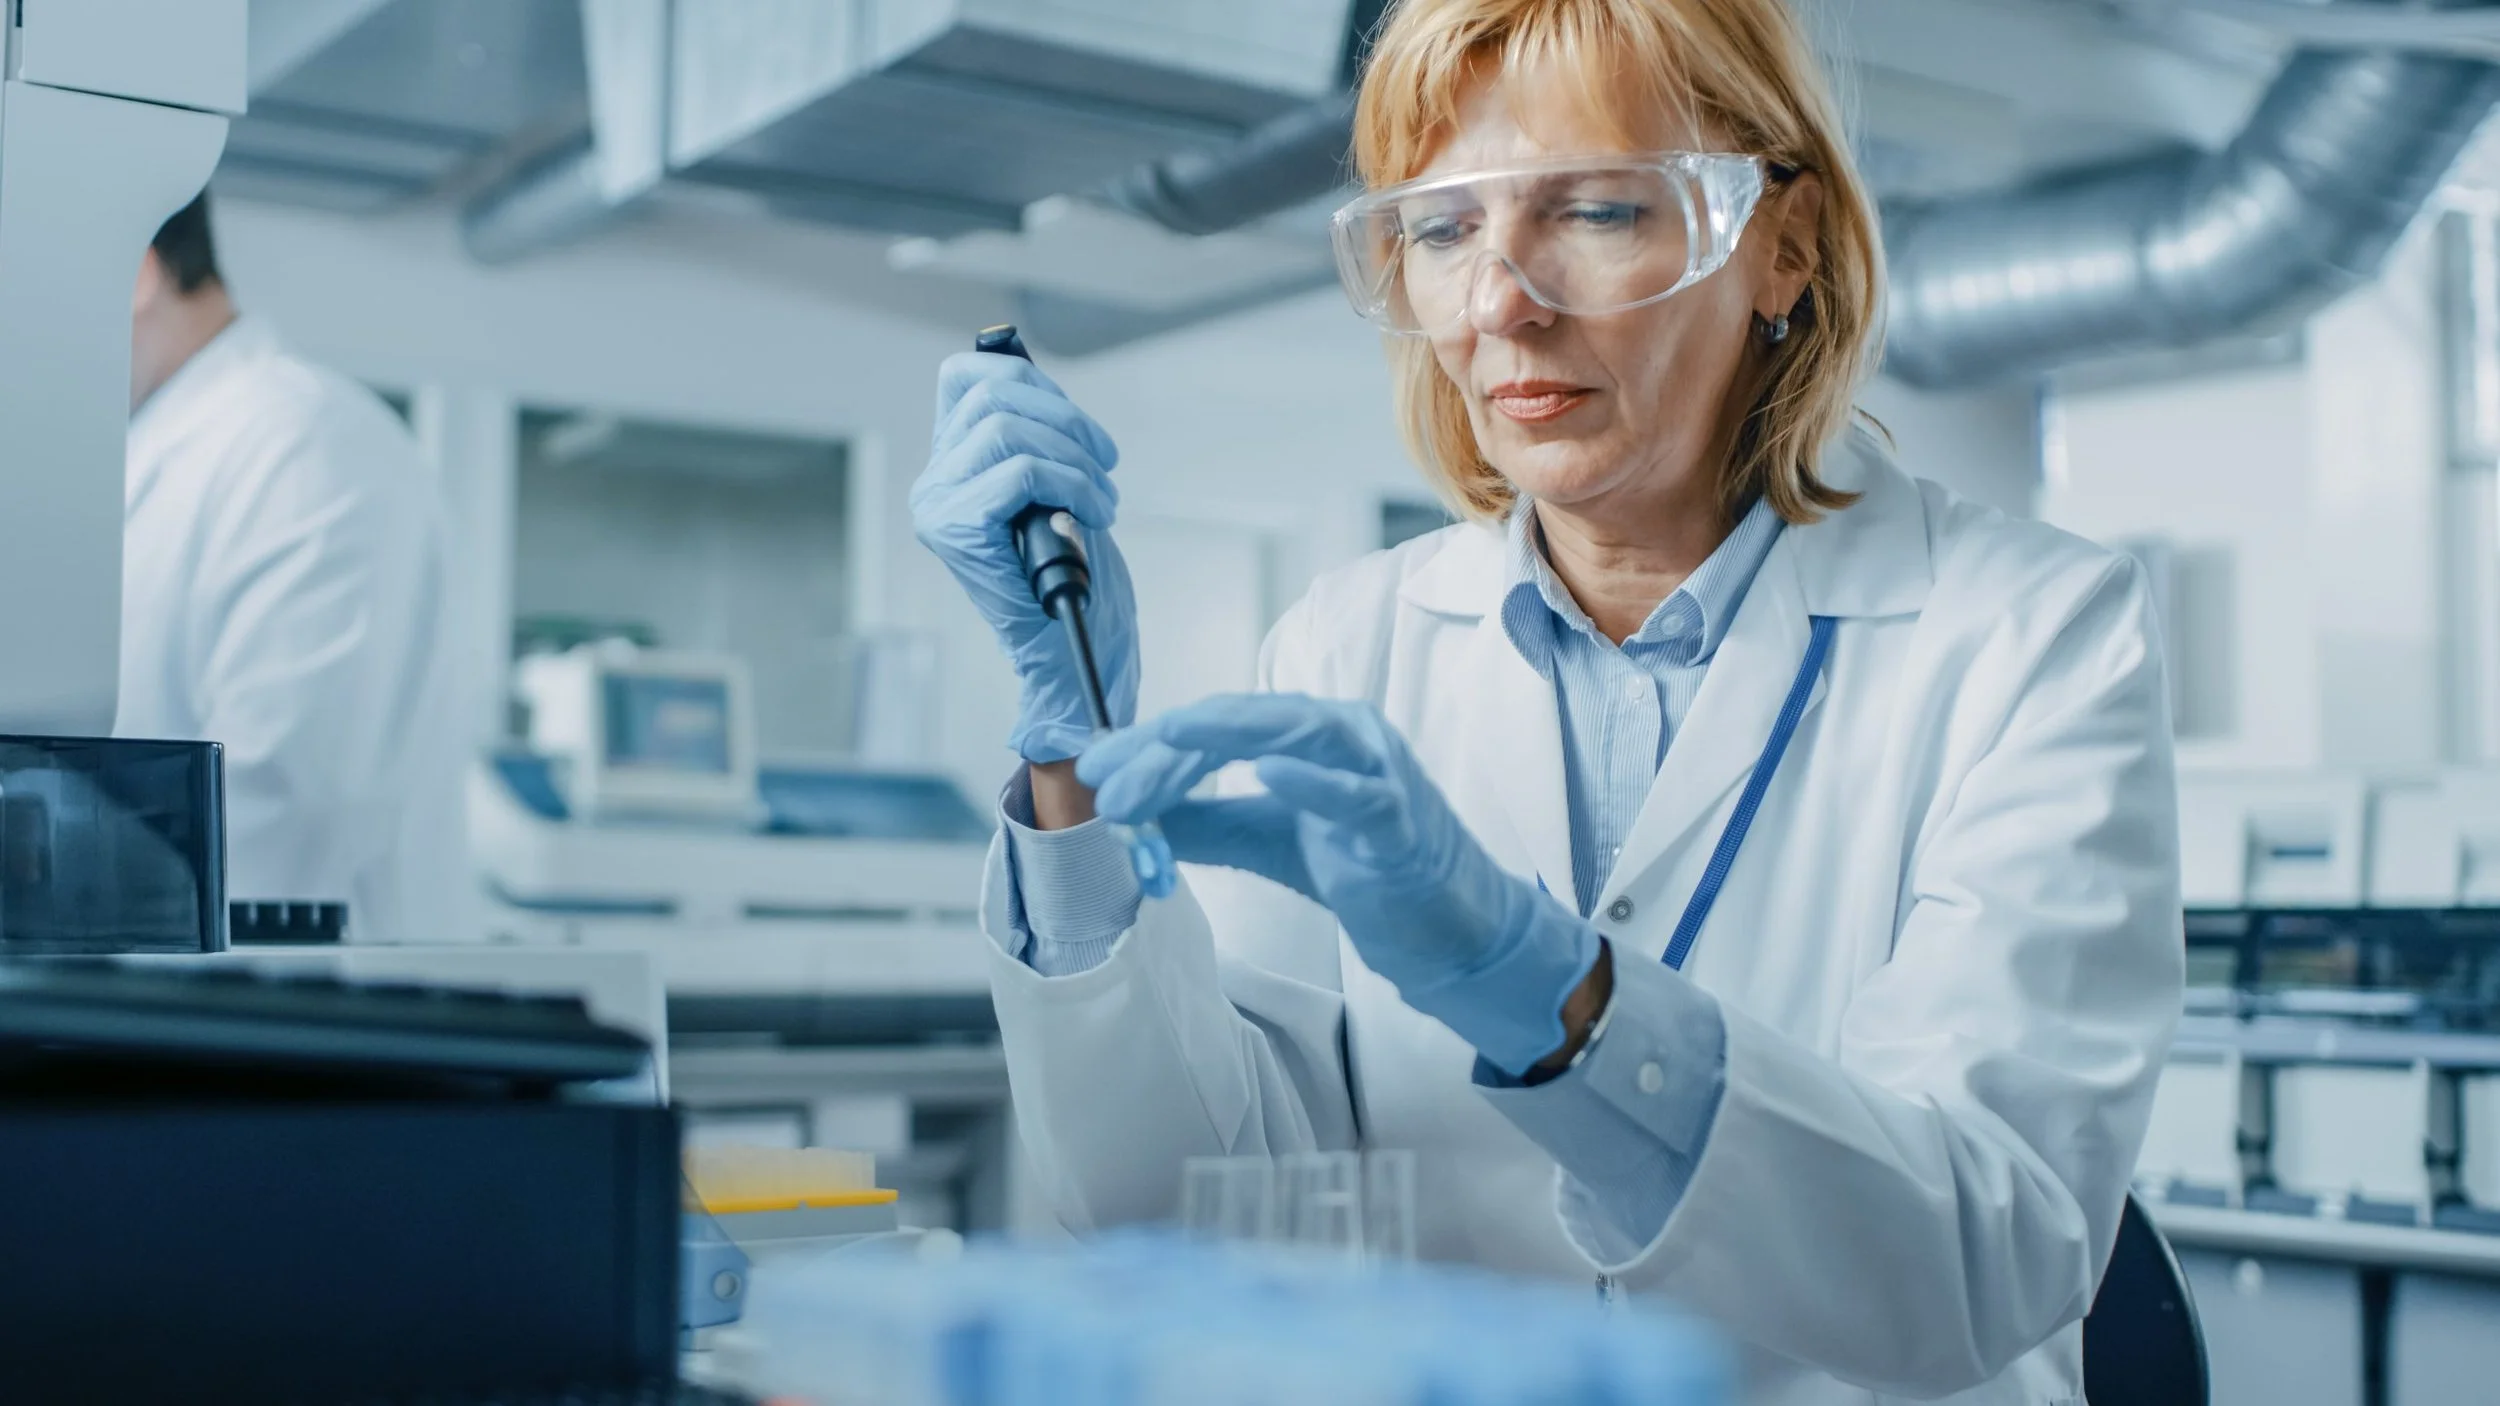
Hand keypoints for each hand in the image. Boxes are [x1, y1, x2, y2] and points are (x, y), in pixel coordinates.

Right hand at [914, 352, 1138, 762]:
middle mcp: (933, 482)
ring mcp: (938, 505)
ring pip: (1009, 429)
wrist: (1066, 645)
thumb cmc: (1068, 568)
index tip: (1075, 421)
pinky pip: (1021, 472)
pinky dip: (1072, 485)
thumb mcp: (1051, 484)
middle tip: (1106, 463)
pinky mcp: (956, 529)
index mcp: (951, 463)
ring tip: (1103, 498)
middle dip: (1068, 422)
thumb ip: (1033, 433)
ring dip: (1076, 459)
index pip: (963, 376)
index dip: (1026, 379)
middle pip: (994, 396)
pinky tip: (1095, 514)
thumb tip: (1033, 375)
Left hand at [1078, 694, 1601, 1073]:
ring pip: (1295, 734)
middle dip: (1167, 749)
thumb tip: (1132, 815)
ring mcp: (1378, 770)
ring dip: (1221, 742)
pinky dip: (1313, 780)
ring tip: (1164, 746)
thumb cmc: (1368, 868)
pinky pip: (1356, 794)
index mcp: (1310, 731)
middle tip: (1107, 783)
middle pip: (1242, 721)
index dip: (1152, 745)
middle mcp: (1344, 733)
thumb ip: (1207, 822)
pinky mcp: (1401, 820)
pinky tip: (1266, 772)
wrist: (1450, 925)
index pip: (1217, 724)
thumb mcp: (1268, 839)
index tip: (1096, 772)